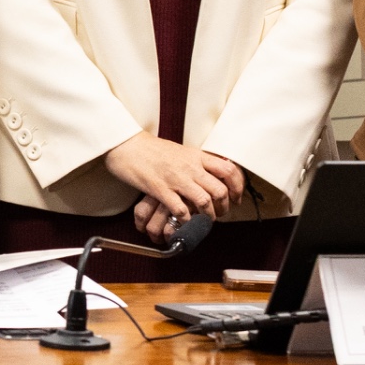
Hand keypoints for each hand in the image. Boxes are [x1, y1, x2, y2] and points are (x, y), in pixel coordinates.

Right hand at [104, 134, 241, 232]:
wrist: (127, 145)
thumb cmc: (150, 148)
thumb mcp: (180, 150)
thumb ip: (196, 162)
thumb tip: (211, 172)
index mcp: (196, 156)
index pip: (228, 170)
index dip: (237, 187)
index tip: (235, 198)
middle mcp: (190, 167)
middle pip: (220, 190)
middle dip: (224, 207)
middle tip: (220, 213)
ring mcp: (176, 178)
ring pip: (204, 201)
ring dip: (207, 215)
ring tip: (204, 219)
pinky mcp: (160, 189)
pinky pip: (181, 209)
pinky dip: (186, 218)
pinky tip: (184, 219)